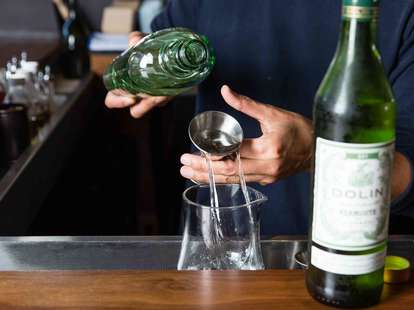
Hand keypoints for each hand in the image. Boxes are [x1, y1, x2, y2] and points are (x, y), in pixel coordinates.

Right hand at [104, 31, 172, 117]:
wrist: (166, 48)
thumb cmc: (147, 47)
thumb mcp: (141, 42)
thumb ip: (135, 39)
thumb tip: (133, 41)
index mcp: (123, 84)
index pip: (112, 99)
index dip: (118, 102)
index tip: (130, 98)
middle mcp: (136, 93)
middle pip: (134, 111)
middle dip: (140, 107)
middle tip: (148, 98)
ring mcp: (150, 96)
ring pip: (150, 107)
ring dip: (154, 103)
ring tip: (160, 95)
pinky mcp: (164, 96)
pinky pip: (163, 102)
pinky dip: (165, 97)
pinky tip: (168, 90)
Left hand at [180, 85, 313, 184]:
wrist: (319, 149)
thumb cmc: (299, 129)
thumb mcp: (273, 113)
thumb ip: (246, 104)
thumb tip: (225, 90)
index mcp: (268, 149)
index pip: (233, 153)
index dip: (211, 154)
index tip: (192, 152)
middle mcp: (266, 167)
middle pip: (229, 171)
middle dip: (203, 169)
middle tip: (183, 164)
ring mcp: (266, 176)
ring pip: (232, 179)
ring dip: (209, 177)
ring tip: (188, 173)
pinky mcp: (266, 180)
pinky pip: (240, 181)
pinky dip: (223, 179)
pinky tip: (209, 178)